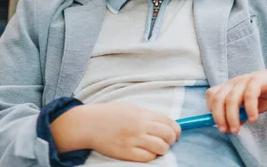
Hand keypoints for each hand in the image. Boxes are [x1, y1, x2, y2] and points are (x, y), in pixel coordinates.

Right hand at [51, 102, 180, 161]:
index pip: (168, 121)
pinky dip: (151, 156)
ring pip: (160, 147)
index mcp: (142, 113)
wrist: (90, 124)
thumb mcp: (131, 108)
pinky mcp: (126, 153)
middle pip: (167, 135)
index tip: (176, 133)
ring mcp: (133, 139)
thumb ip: (147, 115)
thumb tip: (165, 123)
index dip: (176, 129)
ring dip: (162, 149)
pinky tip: (146, 153)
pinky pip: (147, 158)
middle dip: (171, 140)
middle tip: (168, 142)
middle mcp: (140, 125)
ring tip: (157, 148)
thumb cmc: (110, 114)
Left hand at [206, 60, 266, 134]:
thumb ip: (240, 114)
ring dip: (232, 117)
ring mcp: (244, 80)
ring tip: (237, 130)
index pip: (212, 95)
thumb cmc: (264, 94)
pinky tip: (253, 119)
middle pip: (218, 98)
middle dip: (219, 117)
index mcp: (229, 87)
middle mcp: (234, 82)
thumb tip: (230, 127)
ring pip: (231, 98)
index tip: (220, 125)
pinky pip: (249, 94)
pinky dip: (249, 108)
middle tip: (226, 131)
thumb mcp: (249, 106)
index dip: (211, 110)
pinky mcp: (257, 80)